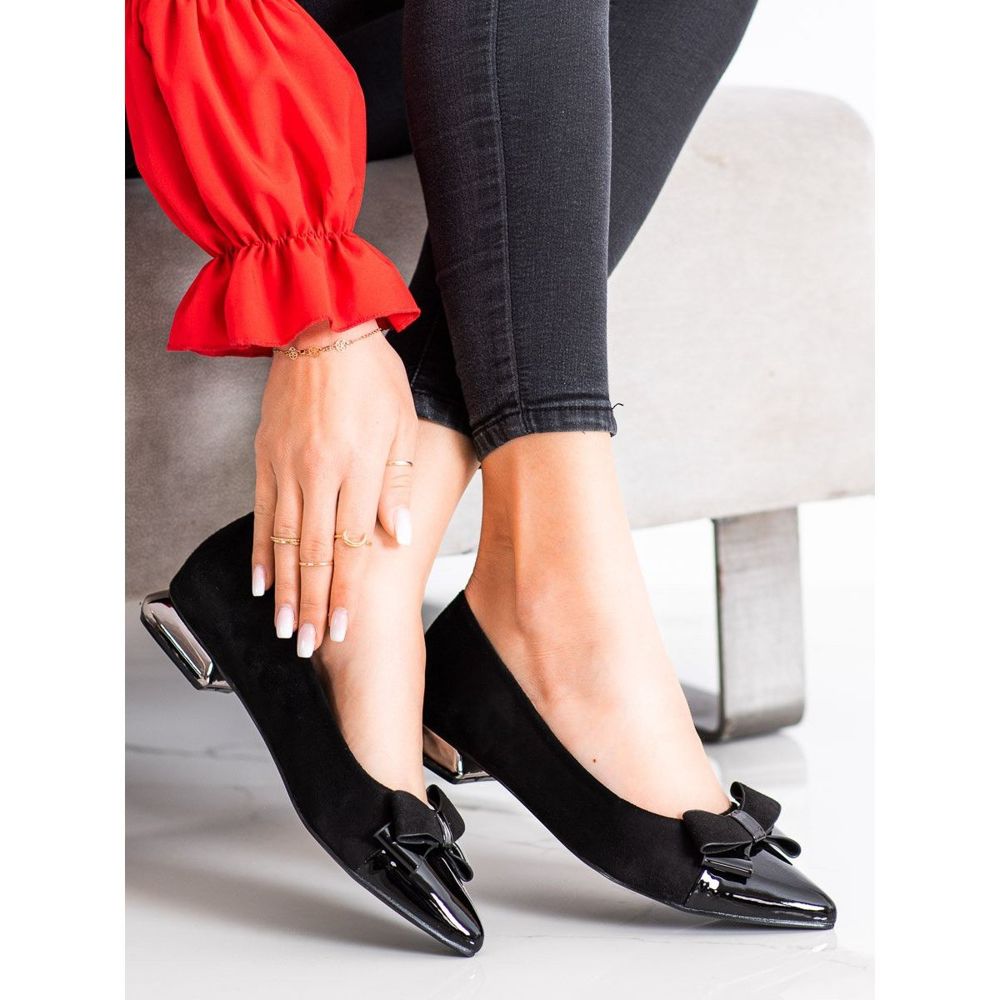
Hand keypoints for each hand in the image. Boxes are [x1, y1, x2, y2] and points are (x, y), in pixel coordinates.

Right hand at [250, 320, 416, 653]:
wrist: (321, 324)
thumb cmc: (372, 373)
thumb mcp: (403, 424)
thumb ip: (397, 484)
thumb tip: (395, 535)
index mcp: (357, 467)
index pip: (351, 546)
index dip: (345, 592)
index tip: (340, 628)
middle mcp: (319, 473)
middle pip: (314, 554)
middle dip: (311, 606)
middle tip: (307, 645)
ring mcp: (288, 466)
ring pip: (284, 541)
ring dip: (284, 589)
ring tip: (282, 627)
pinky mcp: (266, 456)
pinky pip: (261, 512)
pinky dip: (260, 550)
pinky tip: (260, 580)